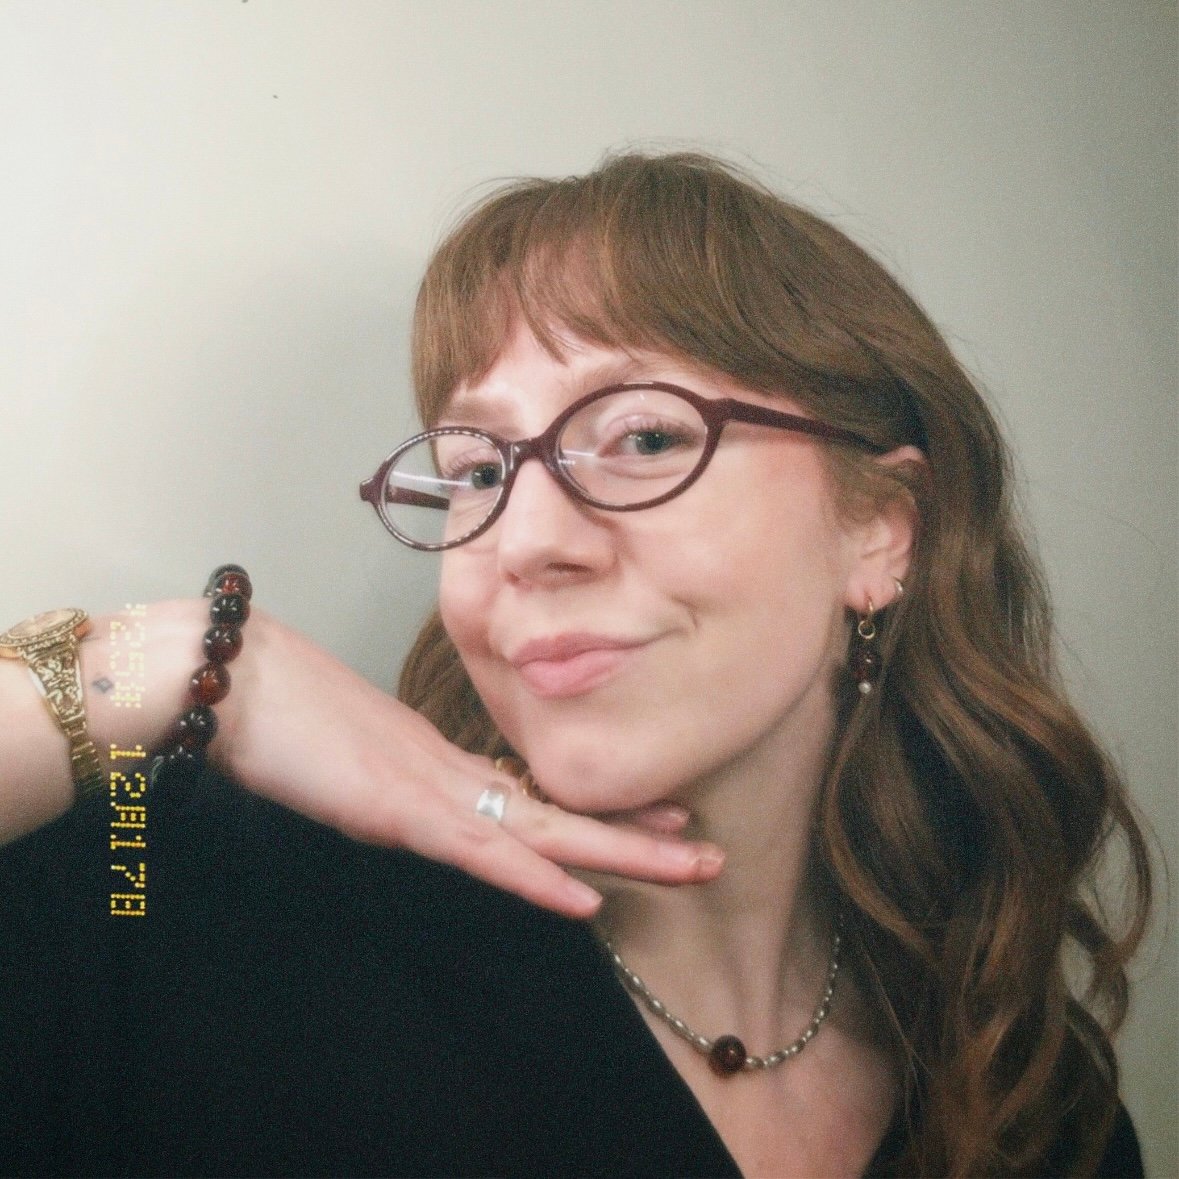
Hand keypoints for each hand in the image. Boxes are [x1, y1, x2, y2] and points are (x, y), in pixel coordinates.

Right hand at [217, 611, 723, 917]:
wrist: (229, 673)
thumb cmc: (276, 708)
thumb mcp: (346, 755)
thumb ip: (388, 779)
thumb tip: (409, 799)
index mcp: (438, 760)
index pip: (531, 795)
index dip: (595, 814)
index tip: (656, 821)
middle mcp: (449, 770)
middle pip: (558, 810)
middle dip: (637, 834)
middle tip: (707, 847)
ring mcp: (428, 787)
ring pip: (542, 828)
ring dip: (620, 852)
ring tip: (692, 863)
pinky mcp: (397, 806)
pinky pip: (480, 850)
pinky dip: (534, 878)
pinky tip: (584, 900)